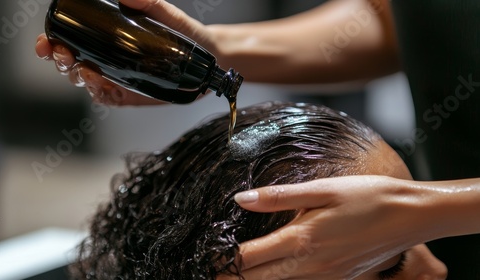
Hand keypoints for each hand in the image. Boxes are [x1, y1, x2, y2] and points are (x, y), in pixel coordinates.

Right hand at [35, 0, 212, 105]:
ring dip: (77, 76)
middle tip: (61, 54)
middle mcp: (108, 58)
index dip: (55, 40)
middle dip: (60, 59)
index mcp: (108, 39)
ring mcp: (117, 77)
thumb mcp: (165, 14)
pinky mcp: (130, 94)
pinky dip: (99, 92)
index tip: (48, 40)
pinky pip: (107, 97)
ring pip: (85, 80)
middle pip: (72, 61)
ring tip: (84, 69)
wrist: (207, 58)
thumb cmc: (184, 35)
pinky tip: (100, 84)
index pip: (73, 39)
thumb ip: (147, 3)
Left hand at [220, 175, 437, 279]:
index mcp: (302, 239)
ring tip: (235, 273)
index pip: (249, 258)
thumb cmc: (369, 197)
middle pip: (258, 279)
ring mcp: (325, 276)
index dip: (224, 261)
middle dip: (232, 278)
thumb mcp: (322, 189)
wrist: (411, 215)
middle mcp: (310, 265)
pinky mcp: (338, 278)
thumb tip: (241, 200)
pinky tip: (274, 271)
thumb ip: (278, 197)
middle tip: (211, 273)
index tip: (206, 259)